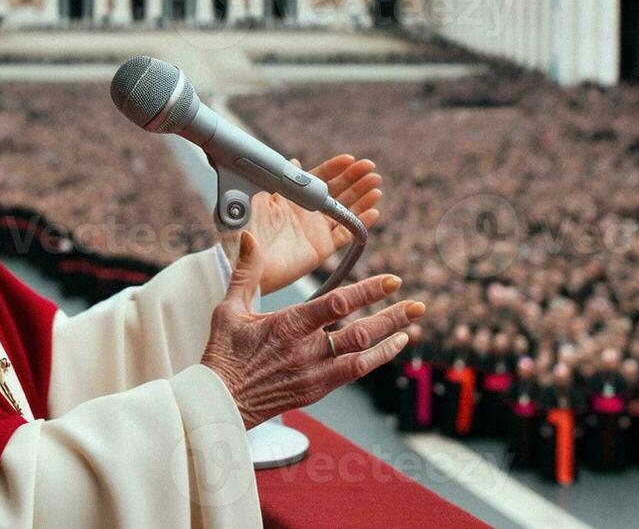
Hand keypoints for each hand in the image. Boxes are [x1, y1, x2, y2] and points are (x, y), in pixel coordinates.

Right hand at [201, 231, 424, 429]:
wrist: (220, 404)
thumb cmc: (223, 354)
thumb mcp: (229, 309)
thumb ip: (246, 271)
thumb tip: (250, 236)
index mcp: (286, 326)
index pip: (336, 304)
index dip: (368, 291)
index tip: (392, 280)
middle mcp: (306, 351)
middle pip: (360, 333)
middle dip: (392, 317)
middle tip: (418, 304)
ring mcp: (314, 373)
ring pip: (362, 355)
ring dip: (391, 338)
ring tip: (413, 324)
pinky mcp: (317, 390)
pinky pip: (355, 373)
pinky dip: (377, 358)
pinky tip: (392, 346)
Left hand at [242, 154, 383, 294]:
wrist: (241, 260)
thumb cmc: (243, 228)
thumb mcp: (256, 196)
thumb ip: (276, 180)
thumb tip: (294, 162)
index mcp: (292, 197)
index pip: (319, 178)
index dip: (335, 168)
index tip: (349, 159)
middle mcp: (306, 212)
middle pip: (337, 192)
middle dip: (354, 179)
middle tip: (370, 169)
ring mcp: (315, 230)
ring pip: (345, 210)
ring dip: (362, 197)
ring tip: (376, 185)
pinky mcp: (320, 248)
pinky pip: (344, 235)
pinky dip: (359, 223)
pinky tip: (373, 210)